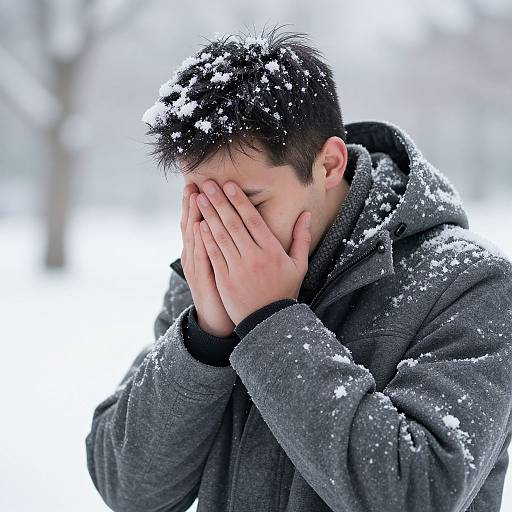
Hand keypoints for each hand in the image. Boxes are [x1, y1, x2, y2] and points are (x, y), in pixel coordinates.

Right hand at [180, 183, 235, 336]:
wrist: (218, 317)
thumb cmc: (226, 288)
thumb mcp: (222, 263)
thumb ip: (225, 242)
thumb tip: (229, 222)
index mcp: (201, 249)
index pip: (198, 220)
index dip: (198, 202)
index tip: (201, 182)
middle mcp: (195, 255)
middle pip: (191, 224)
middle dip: (193, 203)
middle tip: (194, 181)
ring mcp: (196, 267)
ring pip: (193, 238)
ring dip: (194, 216)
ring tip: (195, 196)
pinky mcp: (202, 279)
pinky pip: (201, 258)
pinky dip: (200, 242)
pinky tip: (200, 227)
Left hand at [195, 180, 310, 325]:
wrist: (269, 321)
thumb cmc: (284, 290)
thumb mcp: (299, 265)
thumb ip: (301, 238)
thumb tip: (306, 214)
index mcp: (272, 251)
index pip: (253, 220)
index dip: (240, 201)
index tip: (229, 185)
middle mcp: (254, 257)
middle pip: (234, 224)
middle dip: (220, 202)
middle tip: (208, 184)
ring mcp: (238, 268)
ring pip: (221, 237)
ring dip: (209, 216)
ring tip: (199, 199)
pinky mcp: (225, 279)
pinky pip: (214, 255)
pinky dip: (206, 239)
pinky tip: (198, 225)